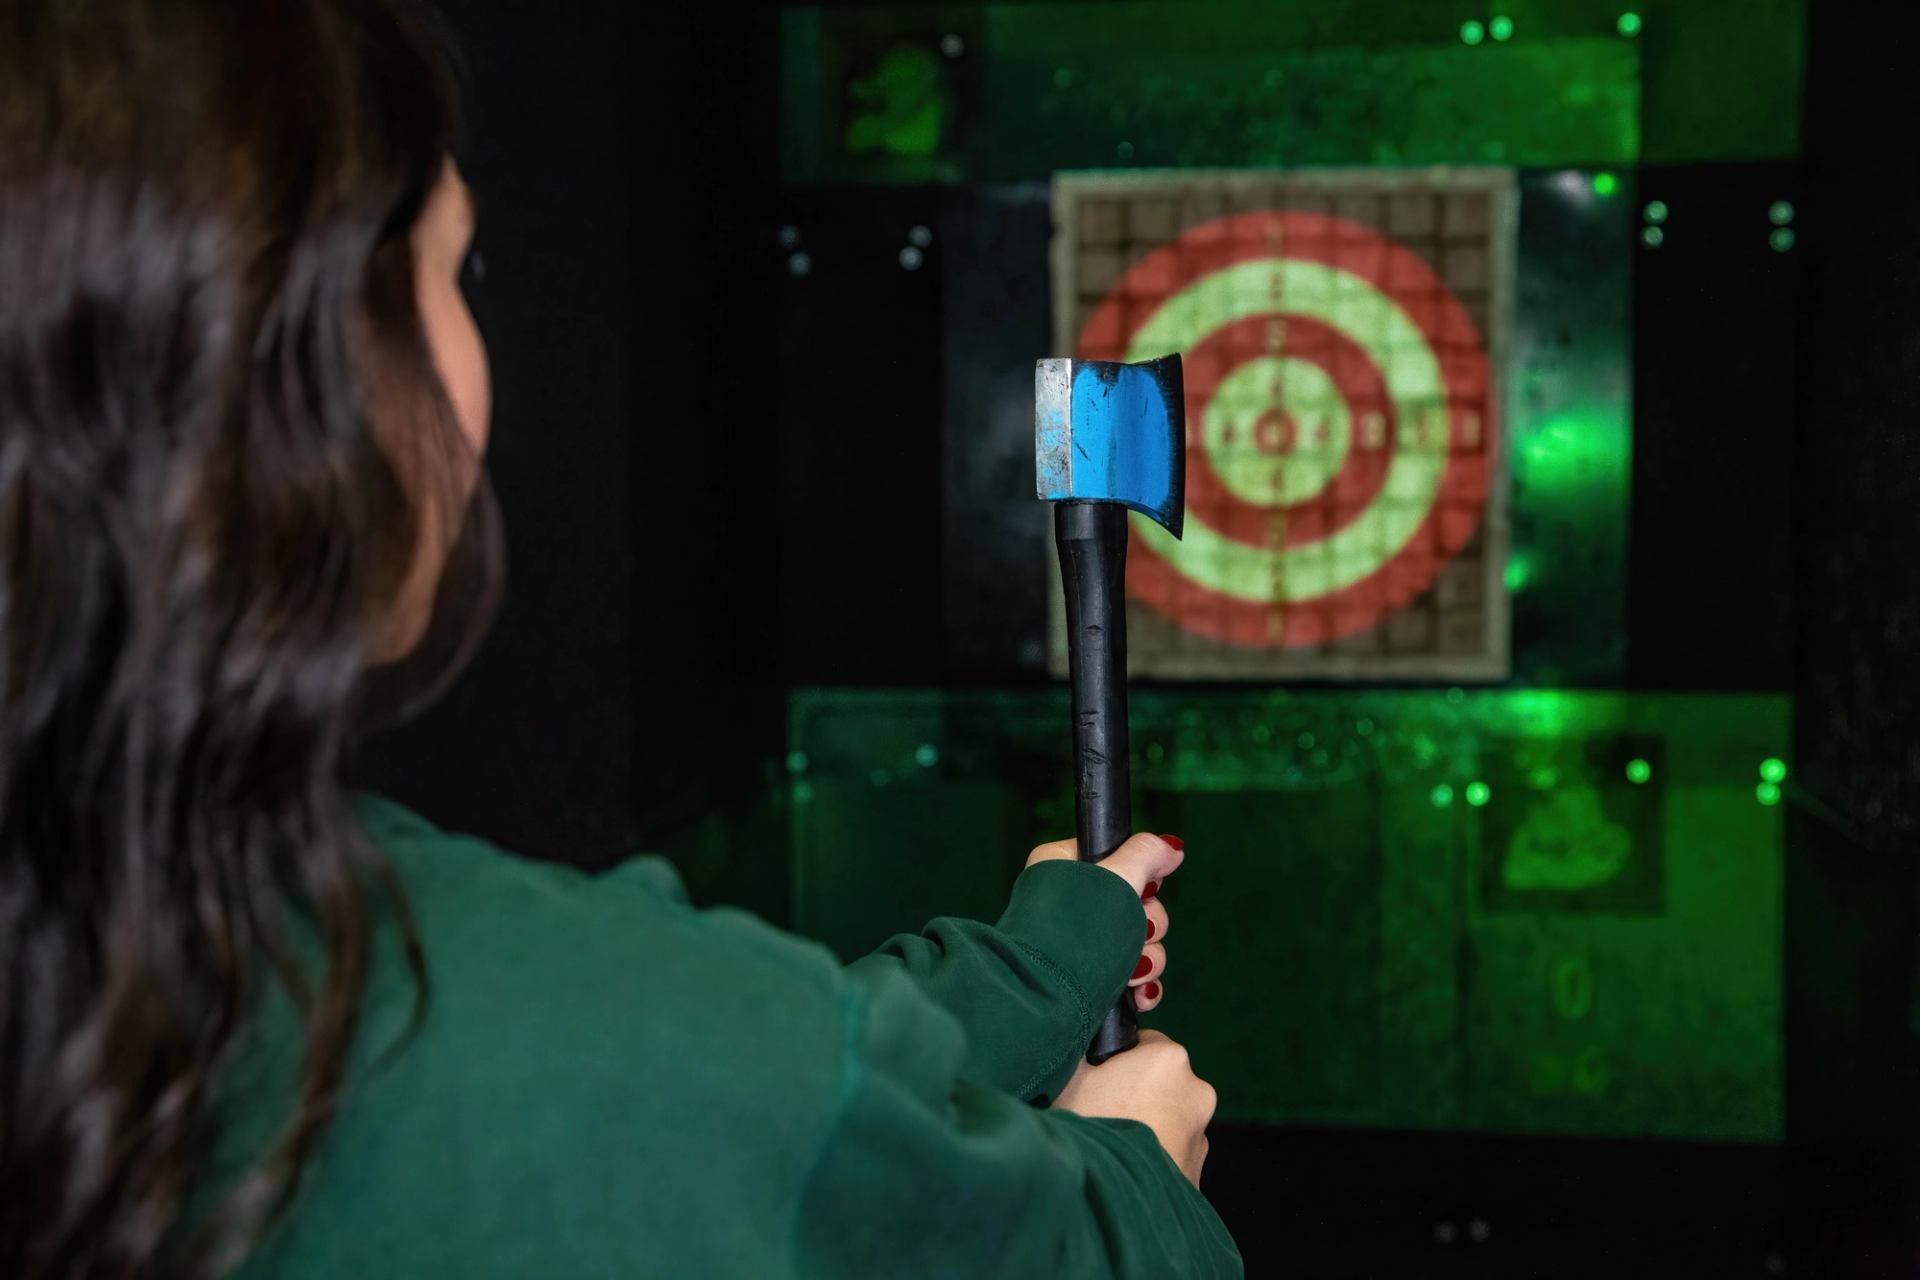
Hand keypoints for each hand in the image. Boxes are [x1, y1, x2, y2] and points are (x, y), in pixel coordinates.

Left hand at [1025, 832, 1179, 1011]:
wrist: (1049, 999)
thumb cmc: (1076, 933)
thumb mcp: (1118, 878)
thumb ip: (1146, 854)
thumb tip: (1172, 846)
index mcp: (1063, 867)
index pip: (1118, 859)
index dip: (1141, 878)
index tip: (1144, 890)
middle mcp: (1069, 903)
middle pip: (1136, 904)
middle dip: (1149, 927)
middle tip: (1141, 933)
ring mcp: (1079, 944)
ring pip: (1138, 942)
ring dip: (1148, 960)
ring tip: (1136, 972)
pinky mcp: (1090, 978)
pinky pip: (1130, 975)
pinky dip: (1141, 986)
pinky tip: (1139, 993)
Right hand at [1052, 1029, 1216, 1185]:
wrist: (1115, 1202)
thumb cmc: (1093, 1130)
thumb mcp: (1071, 1078)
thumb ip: (1082, 1050)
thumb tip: (1082, 1044)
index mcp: (1169, 1057)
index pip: (1143, 1041)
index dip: (1115, 1059)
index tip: (1096, 1079)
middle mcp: (1196, 1090)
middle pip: (1156, 1080)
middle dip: (1131, 1092)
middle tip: (1100, 1112)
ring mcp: (1201, 1134)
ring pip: (1164, 1117)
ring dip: (1143, 1125)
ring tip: (1111, 1144)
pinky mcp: (1198, 1171)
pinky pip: (1169, 1151)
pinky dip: (1151, 1154)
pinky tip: (1124, 1165)